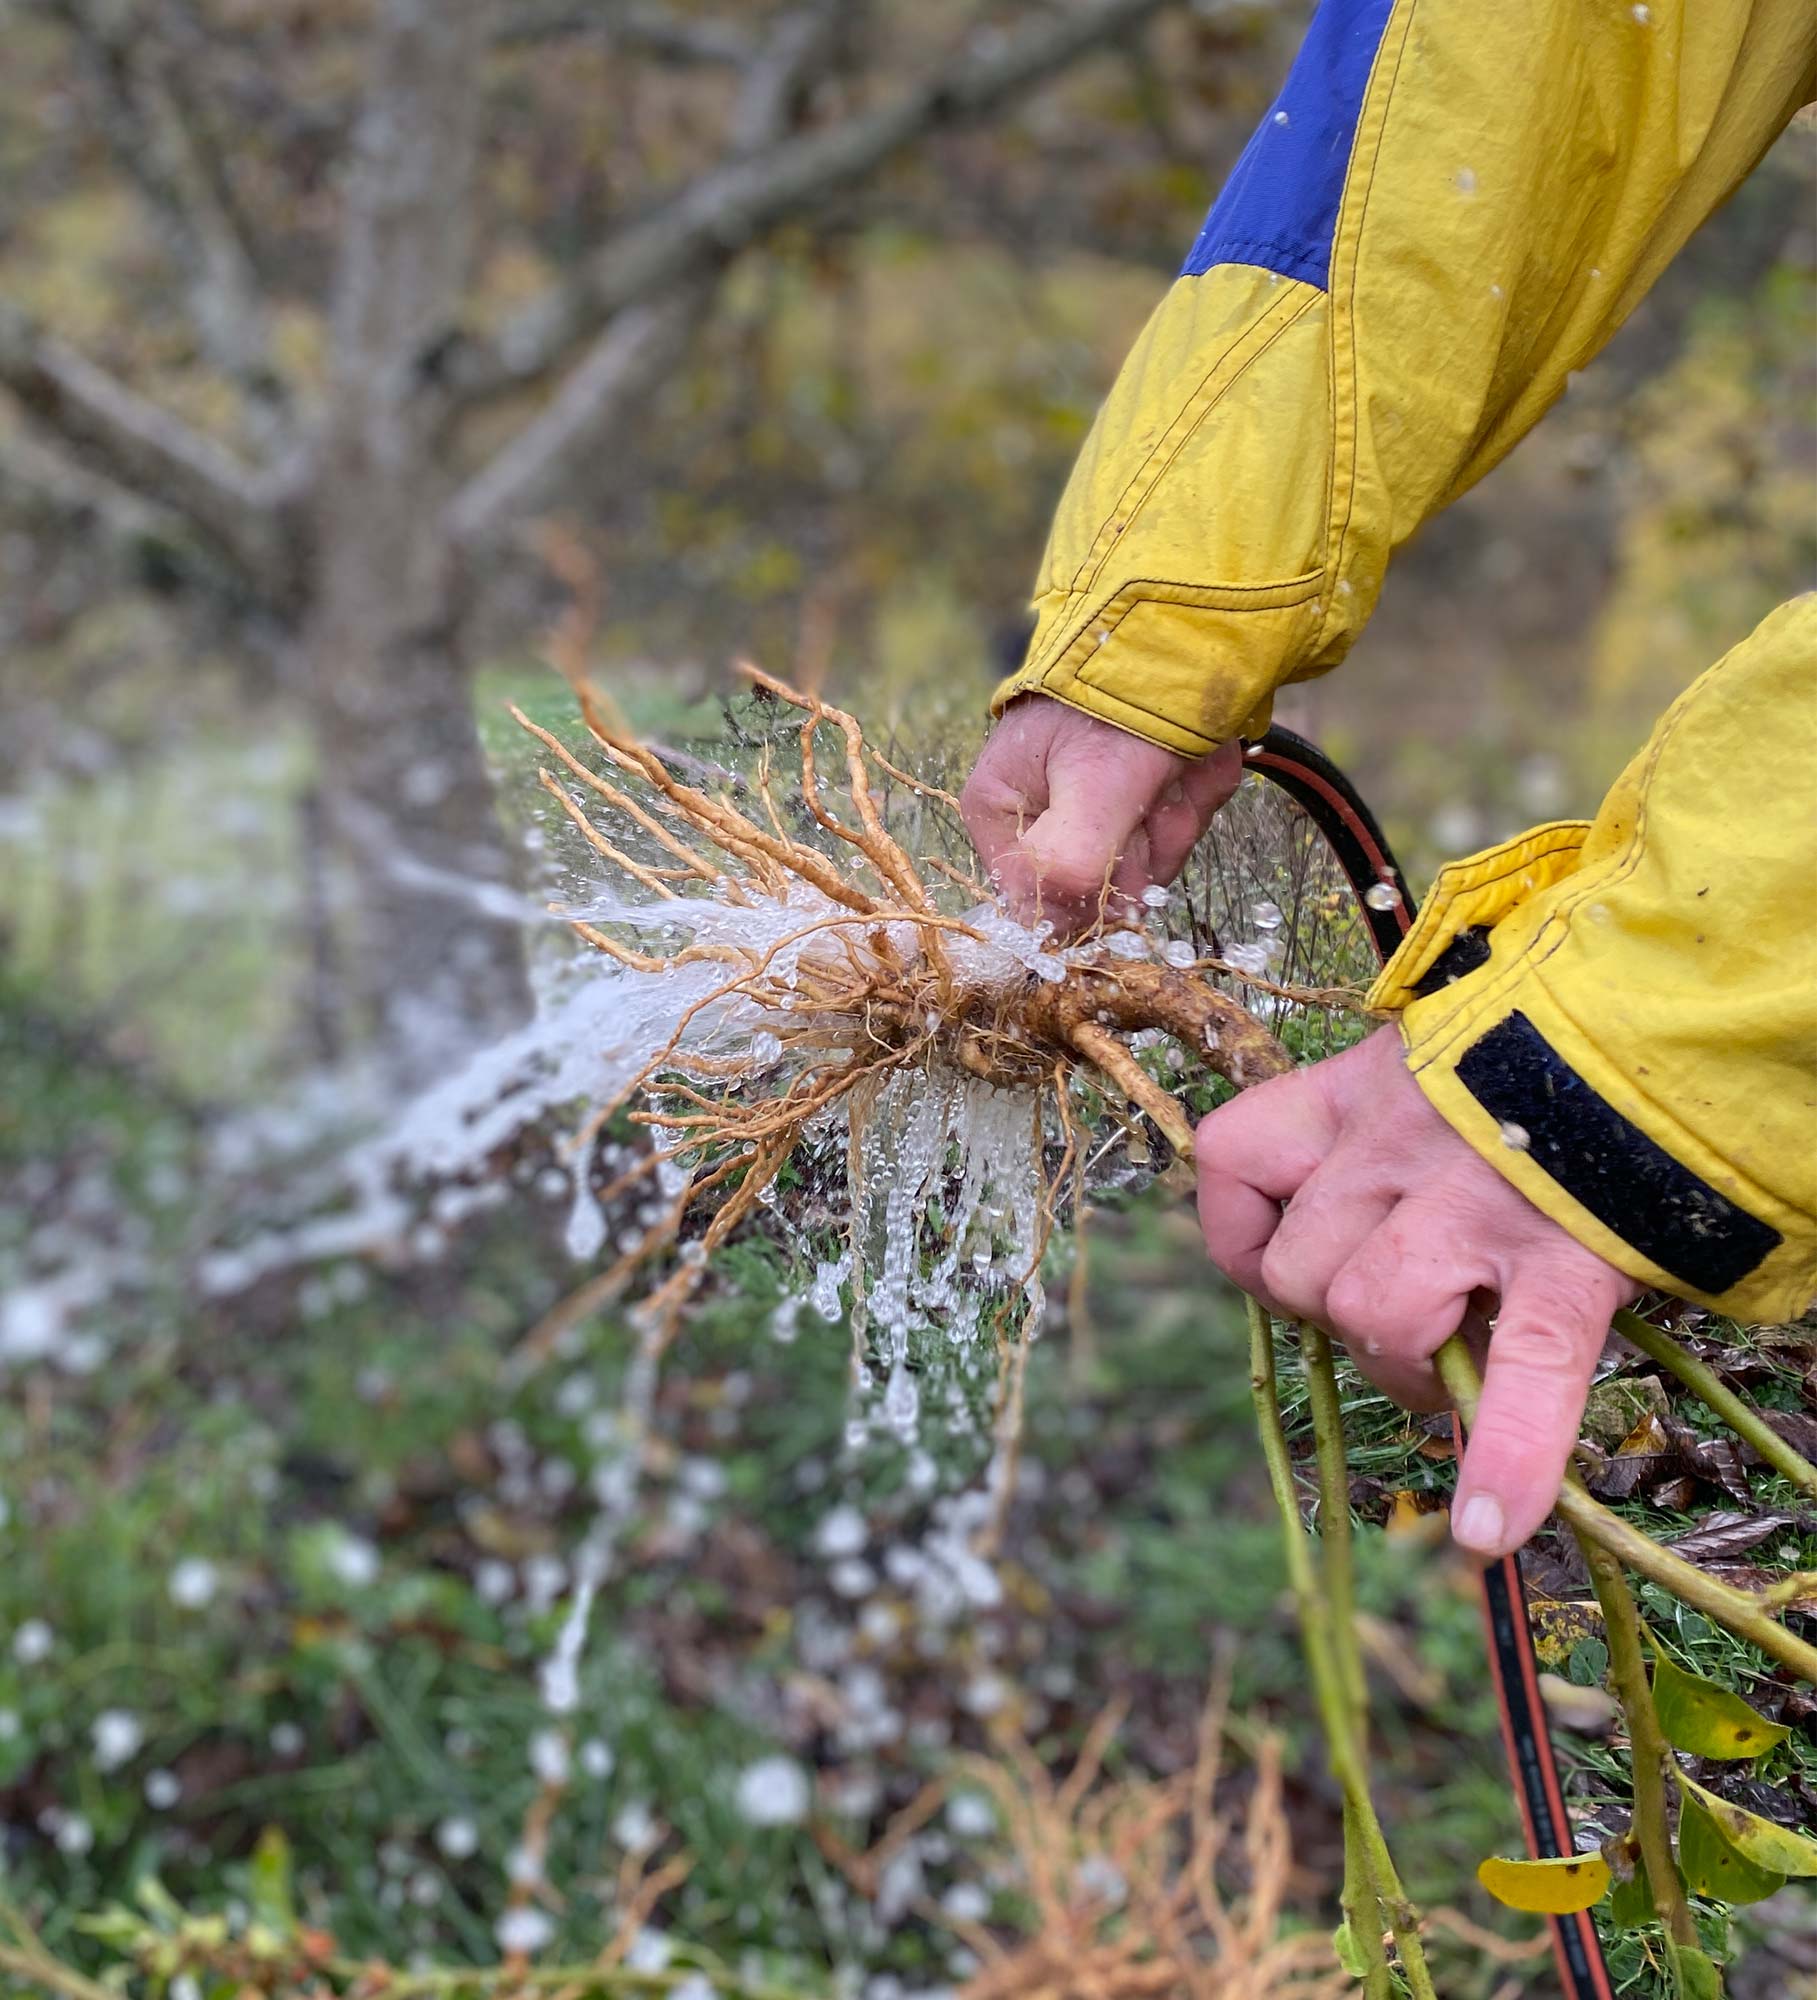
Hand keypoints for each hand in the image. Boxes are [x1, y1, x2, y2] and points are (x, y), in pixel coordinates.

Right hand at [960, 695, 1240, 935]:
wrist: (1186, 627)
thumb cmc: (1122, 699)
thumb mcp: (1094, 787)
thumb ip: (1070, 868)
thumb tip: (1053, 938)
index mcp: (998, 810)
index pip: (1039, 903)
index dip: (1093, 893)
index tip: (1126, 846)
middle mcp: (1039, 812)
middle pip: (1101, 886)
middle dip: (1147, 844)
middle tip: (1160, 791)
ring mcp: (1091, 801)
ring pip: (1147, 860)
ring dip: (1179, 816)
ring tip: (1181, 765)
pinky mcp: (1136, 791)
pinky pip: (1175, 826)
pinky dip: (1197, 795)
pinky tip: (1198, 758)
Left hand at [1194, 1026, 1638, 1559]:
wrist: (1666, 1041)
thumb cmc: (1531, 1069)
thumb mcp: (1417, 1065)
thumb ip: (1357, 1132)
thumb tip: (1313, 1240)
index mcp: (1355, 1090)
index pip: (1231, 1159)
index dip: (1243, 1232)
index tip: (1285, 1252)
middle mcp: (1397, 1146)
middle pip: (1299, 1271)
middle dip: (1340, 1318)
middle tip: (1413, 1312)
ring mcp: (1479, 1210)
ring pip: (1371, 1318)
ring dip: (1408, 1366)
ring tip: (1463, 1357)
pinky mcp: (1569, 1266)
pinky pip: (1525, 1373)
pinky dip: (1511, 1458)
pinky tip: (1491, 1526)